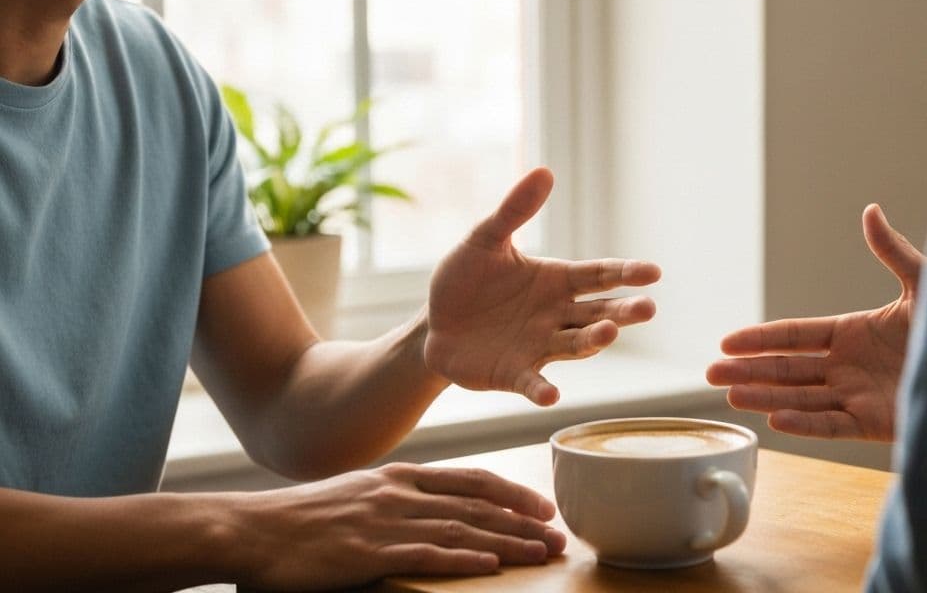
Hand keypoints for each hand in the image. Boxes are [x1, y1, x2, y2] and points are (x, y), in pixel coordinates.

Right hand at [234, 463, 566, 589]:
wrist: (250, 530)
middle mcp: (399, 494)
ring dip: (508, 543)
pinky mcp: (368, 552)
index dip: (512, 492)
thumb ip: (397, 501)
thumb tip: (433, 516)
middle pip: (477, 506)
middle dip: (522, 522)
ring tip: (542, 554)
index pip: (471, 480)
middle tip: (558, 536)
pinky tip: (491, 566)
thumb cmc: (301, 521)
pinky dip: (463, 560)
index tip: (543, 506)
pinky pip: (426, 555)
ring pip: (462, 531)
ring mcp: (385, 522)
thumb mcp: (358, 496)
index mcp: (399, 477)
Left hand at [424, 167, 661, 405]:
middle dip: (623, 312)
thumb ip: (515, 211)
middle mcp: (557, 315)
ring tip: (606, 334)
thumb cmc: (465, 280)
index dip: (626, 273)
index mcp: (557, 280)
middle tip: (647, 309)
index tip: (654, 272)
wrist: (433, 325)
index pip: (599, 274)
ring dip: (593, 342)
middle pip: (599, 312)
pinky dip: (543, 389)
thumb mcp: (484, 240)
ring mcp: (540, 346)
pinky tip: (551, 396)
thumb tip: (545, 171)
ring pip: (576, 345)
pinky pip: (533, 382)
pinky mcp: (515, 374)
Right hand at [706, 205, 925, 440]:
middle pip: (788, 370)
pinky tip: (776, 419)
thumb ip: (892, 251)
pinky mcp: (874, 424)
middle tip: (710, 373)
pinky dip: (805, 423)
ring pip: (801, 398)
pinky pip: (833, 425)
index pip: (795, 336)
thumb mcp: (923, 284)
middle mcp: (848, 366)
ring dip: (765, 397)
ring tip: (731, 396)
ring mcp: (858, 396)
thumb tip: (869, 211)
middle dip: (748, 371)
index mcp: (853, 333)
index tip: (726, 342)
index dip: (760, 339)